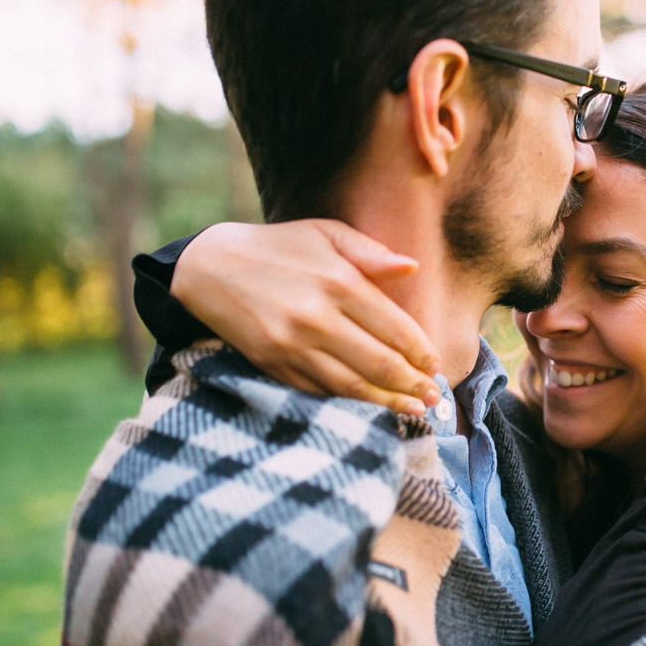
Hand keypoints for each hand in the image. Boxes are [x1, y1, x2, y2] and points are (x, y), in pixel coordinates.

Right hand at [171, 219, 442, 413]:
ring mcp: (293, 345)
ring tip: (414, 411)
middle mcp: (317, 317)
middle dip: (413, 383)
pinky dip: (349, 402)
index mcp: (338, 282)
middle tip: (434, 396)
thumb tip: (412, 268)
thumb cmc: (279, 247)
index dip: (421, 351)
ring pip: (352, 384)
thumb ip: (370, 253)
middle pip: (379, 362)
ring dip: (388, 402)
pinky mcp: (273, 364)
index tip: (436, 364)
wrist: (210, 266)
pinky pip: (320, 390)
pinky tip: (370, 407)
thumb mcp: (325, 233)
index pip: (395, 327)